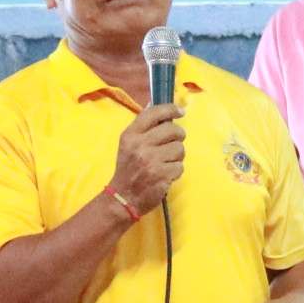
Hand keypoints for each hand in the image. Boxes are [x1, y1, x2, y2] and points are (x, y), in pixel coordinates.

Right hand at [108, 101, 184, 215]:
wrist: (123, 198)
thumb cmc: (128, 169)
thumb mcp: (128, 145)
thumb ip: (142, 127)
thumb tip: (153, 104)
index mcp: (131, 135)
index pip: (153, 114)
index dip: (170, 109)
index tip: (180, 111)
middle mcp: (140, 145)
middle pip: (173, 130)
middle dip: (178, 136)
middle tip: (173, 143)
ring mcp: (152, 160)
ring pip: (179, 149)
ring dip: (176, 156)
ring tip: (166, 162)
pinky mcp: (162, 175)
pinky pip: (180, 166)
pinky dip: (175, 171)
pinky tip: (165, 174)